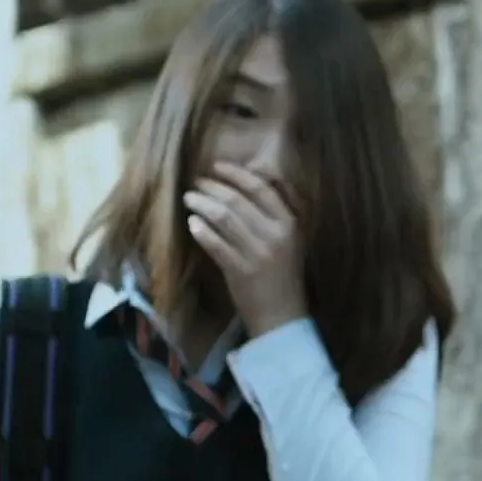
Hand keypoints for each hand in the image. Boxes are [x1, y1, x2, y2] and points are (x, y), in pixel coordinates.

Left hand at [184, 162, 307, 334]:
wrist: (282, 314)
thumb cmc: (285, 274)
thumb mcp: (291, 238)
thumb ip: (278, 210)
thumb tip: (258, 178)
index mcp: (289, 223)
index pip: (261, 189)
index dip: (237, 174)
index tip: (217, 166)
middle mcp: (274, 235)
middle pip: (238, 201)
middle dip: (213, 187)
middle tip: (197, 183)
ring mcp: (256, 253)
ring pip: (224, 219)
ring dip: (202, 205)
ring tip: (190, 198)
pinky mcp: (239, 271)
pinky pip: (216, 244)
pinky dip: (202, 231)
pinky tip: (192, 223)